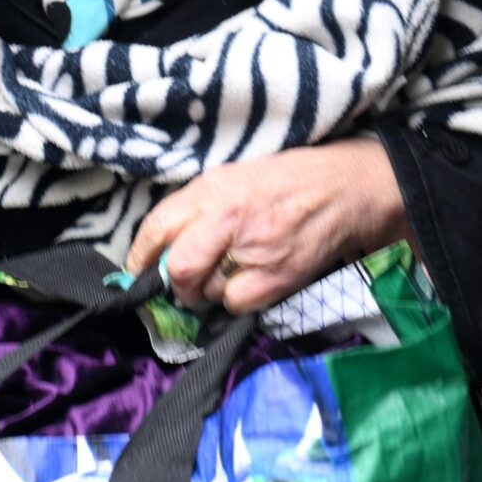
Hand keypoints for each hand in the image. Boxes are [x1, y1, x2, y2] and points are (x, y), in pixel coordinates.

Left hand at [126, 139, 411, 315]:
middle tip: (183, 285)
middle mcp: (227, 217)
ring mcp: (253, 248)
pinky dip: (236, 301)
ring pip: (206, 290)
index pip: (157, 227)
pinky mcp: (277, 275)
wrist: (345, 187)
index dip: (141, 257)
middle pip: (178, 268)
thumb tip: (163, 245)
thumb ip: (198, 207)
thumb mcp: (233, 177)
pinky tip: (252, 281)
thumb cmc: (287, 181)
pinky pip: (235, 304)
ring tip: (231, 272)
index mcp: (211, 188)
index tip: (136, 272)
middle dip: (175, 284)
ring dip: (209, 291)